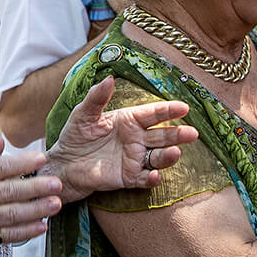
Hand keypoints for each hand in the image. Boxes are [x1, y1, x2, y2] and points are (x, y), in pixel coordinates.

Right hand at [0, 139, 65, 256]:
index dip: (21, 162)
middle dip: (36, 186)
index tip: (40, 159)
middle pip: (9, 190)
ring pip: (12, 213)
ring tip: (55, 203)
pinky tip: (41, 225)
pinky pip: (8, 234)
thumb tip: (1, 141)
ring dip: (37, 209)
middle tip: (56, 183)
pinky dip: (27, 231)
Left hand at [44, 77, 198, 202]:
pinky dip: (152, 178)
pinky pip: (145, 178)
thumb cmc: (75, 135)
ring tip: (175, 152)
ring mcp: (135, 158)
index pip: (154, 114)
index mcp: (129, 120)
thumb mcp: (84, 114)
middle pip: (163, 135)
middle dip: (178, 134)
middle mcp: (137, 139)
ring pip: (158, 157)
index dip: (169, 110)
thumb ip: (97, 97)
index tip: (184, 108)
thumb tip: (109, 78)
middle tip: (192, 133)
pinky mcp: (128, 177)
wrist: (64, 164)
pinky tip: (155, 175)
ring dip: (168, 156)